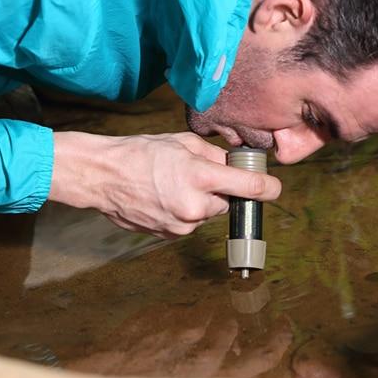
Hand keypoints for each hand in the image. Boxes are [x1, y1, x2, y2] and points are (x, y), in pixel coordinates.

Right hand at [48, 130, 280, 237]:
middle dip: (220, 189)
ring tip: (173, 184)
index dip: (267, 188)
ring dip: (201, 201)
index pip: (248, 186)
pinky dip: (184, 211)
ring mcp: (182, 225)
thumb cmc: (141, 152)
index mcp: (200, 176)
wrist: (103, 176)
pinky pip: (189, 223)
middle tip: (196, 174)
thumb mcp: (182, 142)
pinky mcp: (170, 235)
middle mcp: (195, 205)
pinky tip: (164, 196)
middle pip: (227, 201)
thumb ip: (214, 154)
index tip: (274, 188)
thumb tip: (236, 164)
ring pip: (207, 214)